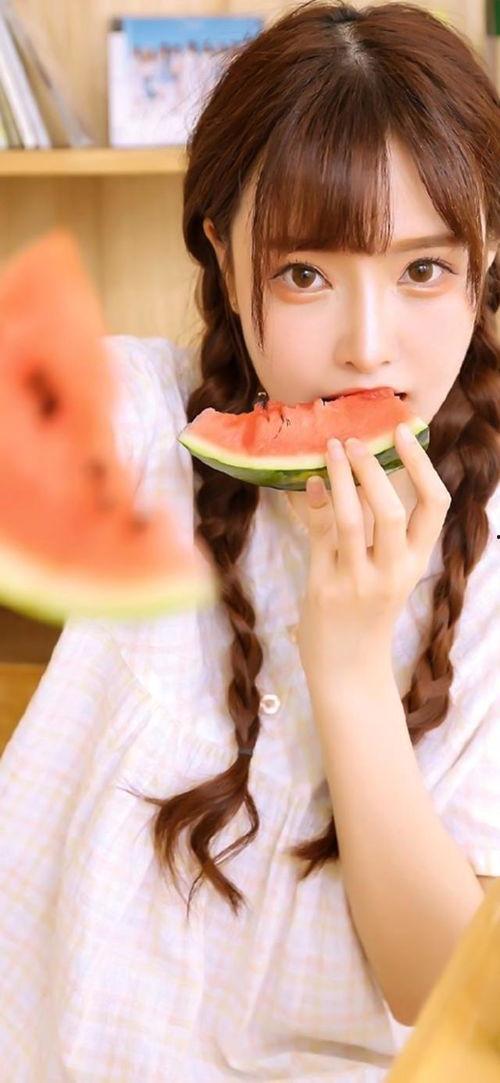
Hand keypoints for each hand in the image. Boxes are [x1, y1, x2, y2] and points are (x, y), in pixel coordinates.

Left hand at [297, 425, 451, 694]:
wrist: (348, 671)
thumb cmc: (367, 616)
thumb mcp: (387, 575)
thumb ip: (381, 534)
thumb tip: (362, 476)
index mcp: (415, 563)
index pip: (435, 506)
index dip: (421, 465)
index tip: (402, 432)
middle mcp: (393, 572)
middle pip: (391, 509)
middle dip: (371, 468)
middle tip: (353, 440)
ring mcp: (358, 582)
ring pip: (351, 519)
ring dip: (339, 478)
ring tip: (329, 449)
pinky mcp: (326, 589)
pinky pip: (319, 537)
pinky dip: (314, 504)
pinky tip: (309, 483)